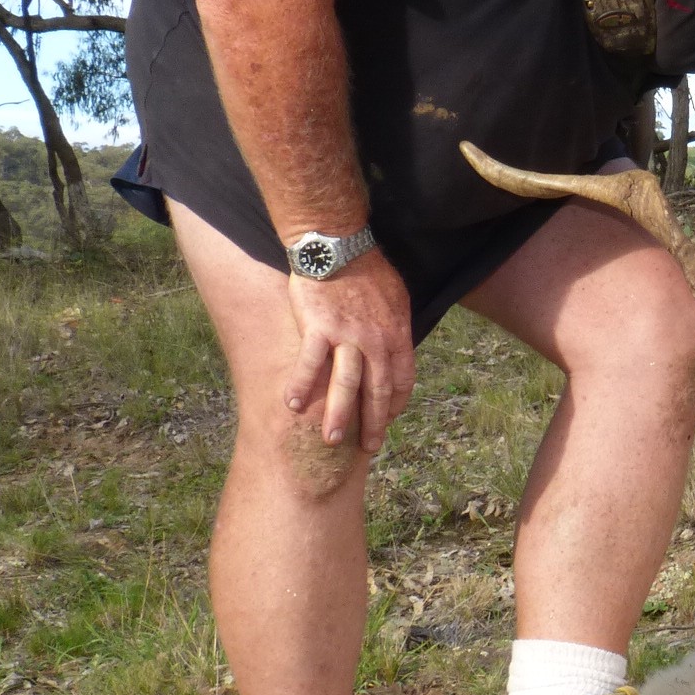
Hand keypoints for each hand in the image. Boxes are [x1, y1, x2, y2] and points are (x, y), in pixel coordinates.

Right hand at [283, 250, 415, 452]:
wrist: (339, 246)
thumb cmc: (368, 270)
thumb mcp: (397, 299)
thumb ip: (396, 328)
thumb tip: (397, 347)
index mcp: (396, 335)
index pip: (402, 381)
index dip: (395, 405)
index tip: (387, 420)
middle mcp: (375, 341)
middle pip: (376, 391)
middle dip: (373, 424)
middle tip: (367, 448)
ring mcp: (347, 337)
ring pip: (346, 385)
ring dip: (339, 416)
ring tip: (331, 441)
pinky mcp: (318, 329)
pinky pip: (309, 364)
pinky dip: (301, 386)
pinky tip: (292, 406)